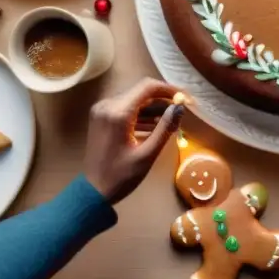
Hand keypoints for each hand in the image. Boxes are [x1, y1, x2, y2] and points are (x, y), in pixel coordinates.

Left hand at [84, 79, 183, 204]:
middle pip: (141, 91)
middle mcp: (107, 105)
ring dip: (153, 107)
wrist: (93, 191)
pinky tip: (155, 125)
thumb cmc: (120, 176)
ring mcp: (102, 109)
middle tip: (181, 111)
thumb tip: (180, 108)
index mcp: (117, 113)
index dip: (169, 90)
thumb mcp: (147, 154)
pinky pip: (126, 107)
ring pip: (135, 99)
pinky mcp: (101, 116)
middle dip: (163, 99)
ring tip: (171, 121)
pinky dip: (141, 114)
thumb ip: (164, 128)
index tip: (185, 99)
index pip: (148, 87)